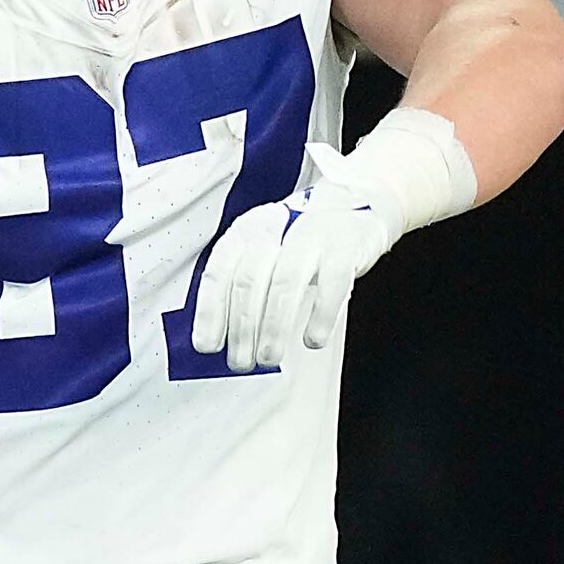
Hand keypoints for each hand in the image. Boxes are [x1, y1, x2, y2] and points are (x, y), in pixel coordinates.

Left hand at [190, 146, 402, 372]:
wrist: (357, 202)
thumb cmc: (300, 239)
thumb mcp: (265, 250)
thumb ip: (242, 282)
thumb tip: (217, 335)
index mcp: (246, 231)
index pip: (219, 272)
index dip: (210, 312)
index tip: (206, 346)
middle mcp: (274, 228)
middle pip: (248, 282)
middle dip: (241, 329)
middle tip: (240, 362)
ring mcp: (312, 235)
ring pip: (285, 285)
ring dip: (273, 328)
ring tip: (269, 358)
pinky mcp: (346, 246)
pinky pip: (333, 285)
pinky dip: (320, 316)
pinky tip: (312, 340)